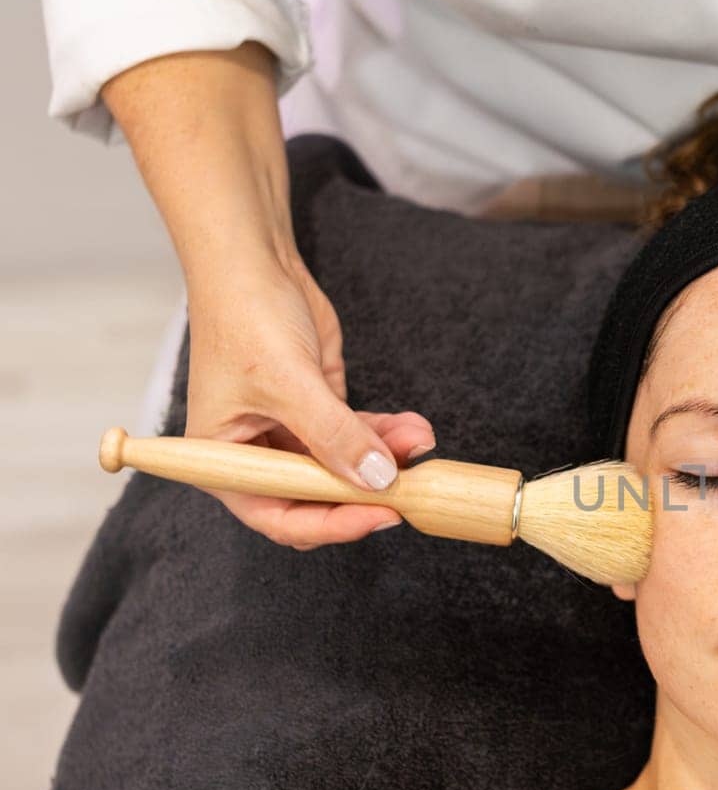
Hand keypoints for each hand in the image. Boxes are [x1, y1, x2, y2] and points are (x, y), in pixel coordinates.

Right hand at [183, 252, 435, 548]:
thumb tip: (378, 479)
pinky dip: (387, 435)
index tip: (379, 515)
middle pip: (318, 499)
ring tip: (419, 442)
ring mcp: (293, 435)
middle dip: (366, 491)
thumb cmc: (244, 317)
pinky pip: (359, 437)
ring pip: (347, 468)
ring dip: (387, 459)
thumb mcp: (288, 382)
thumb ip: (334, 435)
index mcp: (225, 463)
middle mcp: (257, 456)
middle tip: (411, 484)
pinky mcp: (322, 412)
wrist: (254, 264)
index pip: (279, 516)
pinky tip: (414, 428)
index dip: (330, 525)